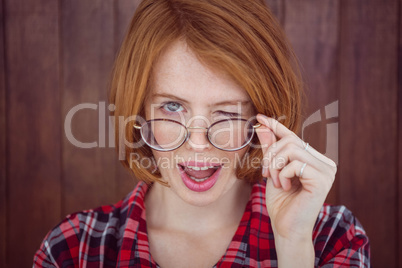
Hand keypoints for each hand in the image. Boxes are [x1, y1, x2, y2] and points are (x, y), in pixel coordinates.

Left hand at [255, 114, 336, 265]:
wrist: (286, 228)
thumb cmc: (281, 203)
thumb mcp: (273, 171)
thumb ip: (271, 149)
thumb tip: (262, 125)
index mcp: (315, 160)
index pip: (293, 137)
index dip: (276, 126)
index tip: (260, 117)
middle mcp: (325, 163)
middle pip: (290, 141)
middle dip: (271, 155)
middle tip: (266, 174)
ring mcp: (327, 170)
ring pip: (292, 149)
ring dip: (276, 166)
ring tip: (276, 182)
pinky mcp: (322, 179)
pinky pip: (295, 163)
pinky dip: (283, 174)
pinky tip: (285, 187)